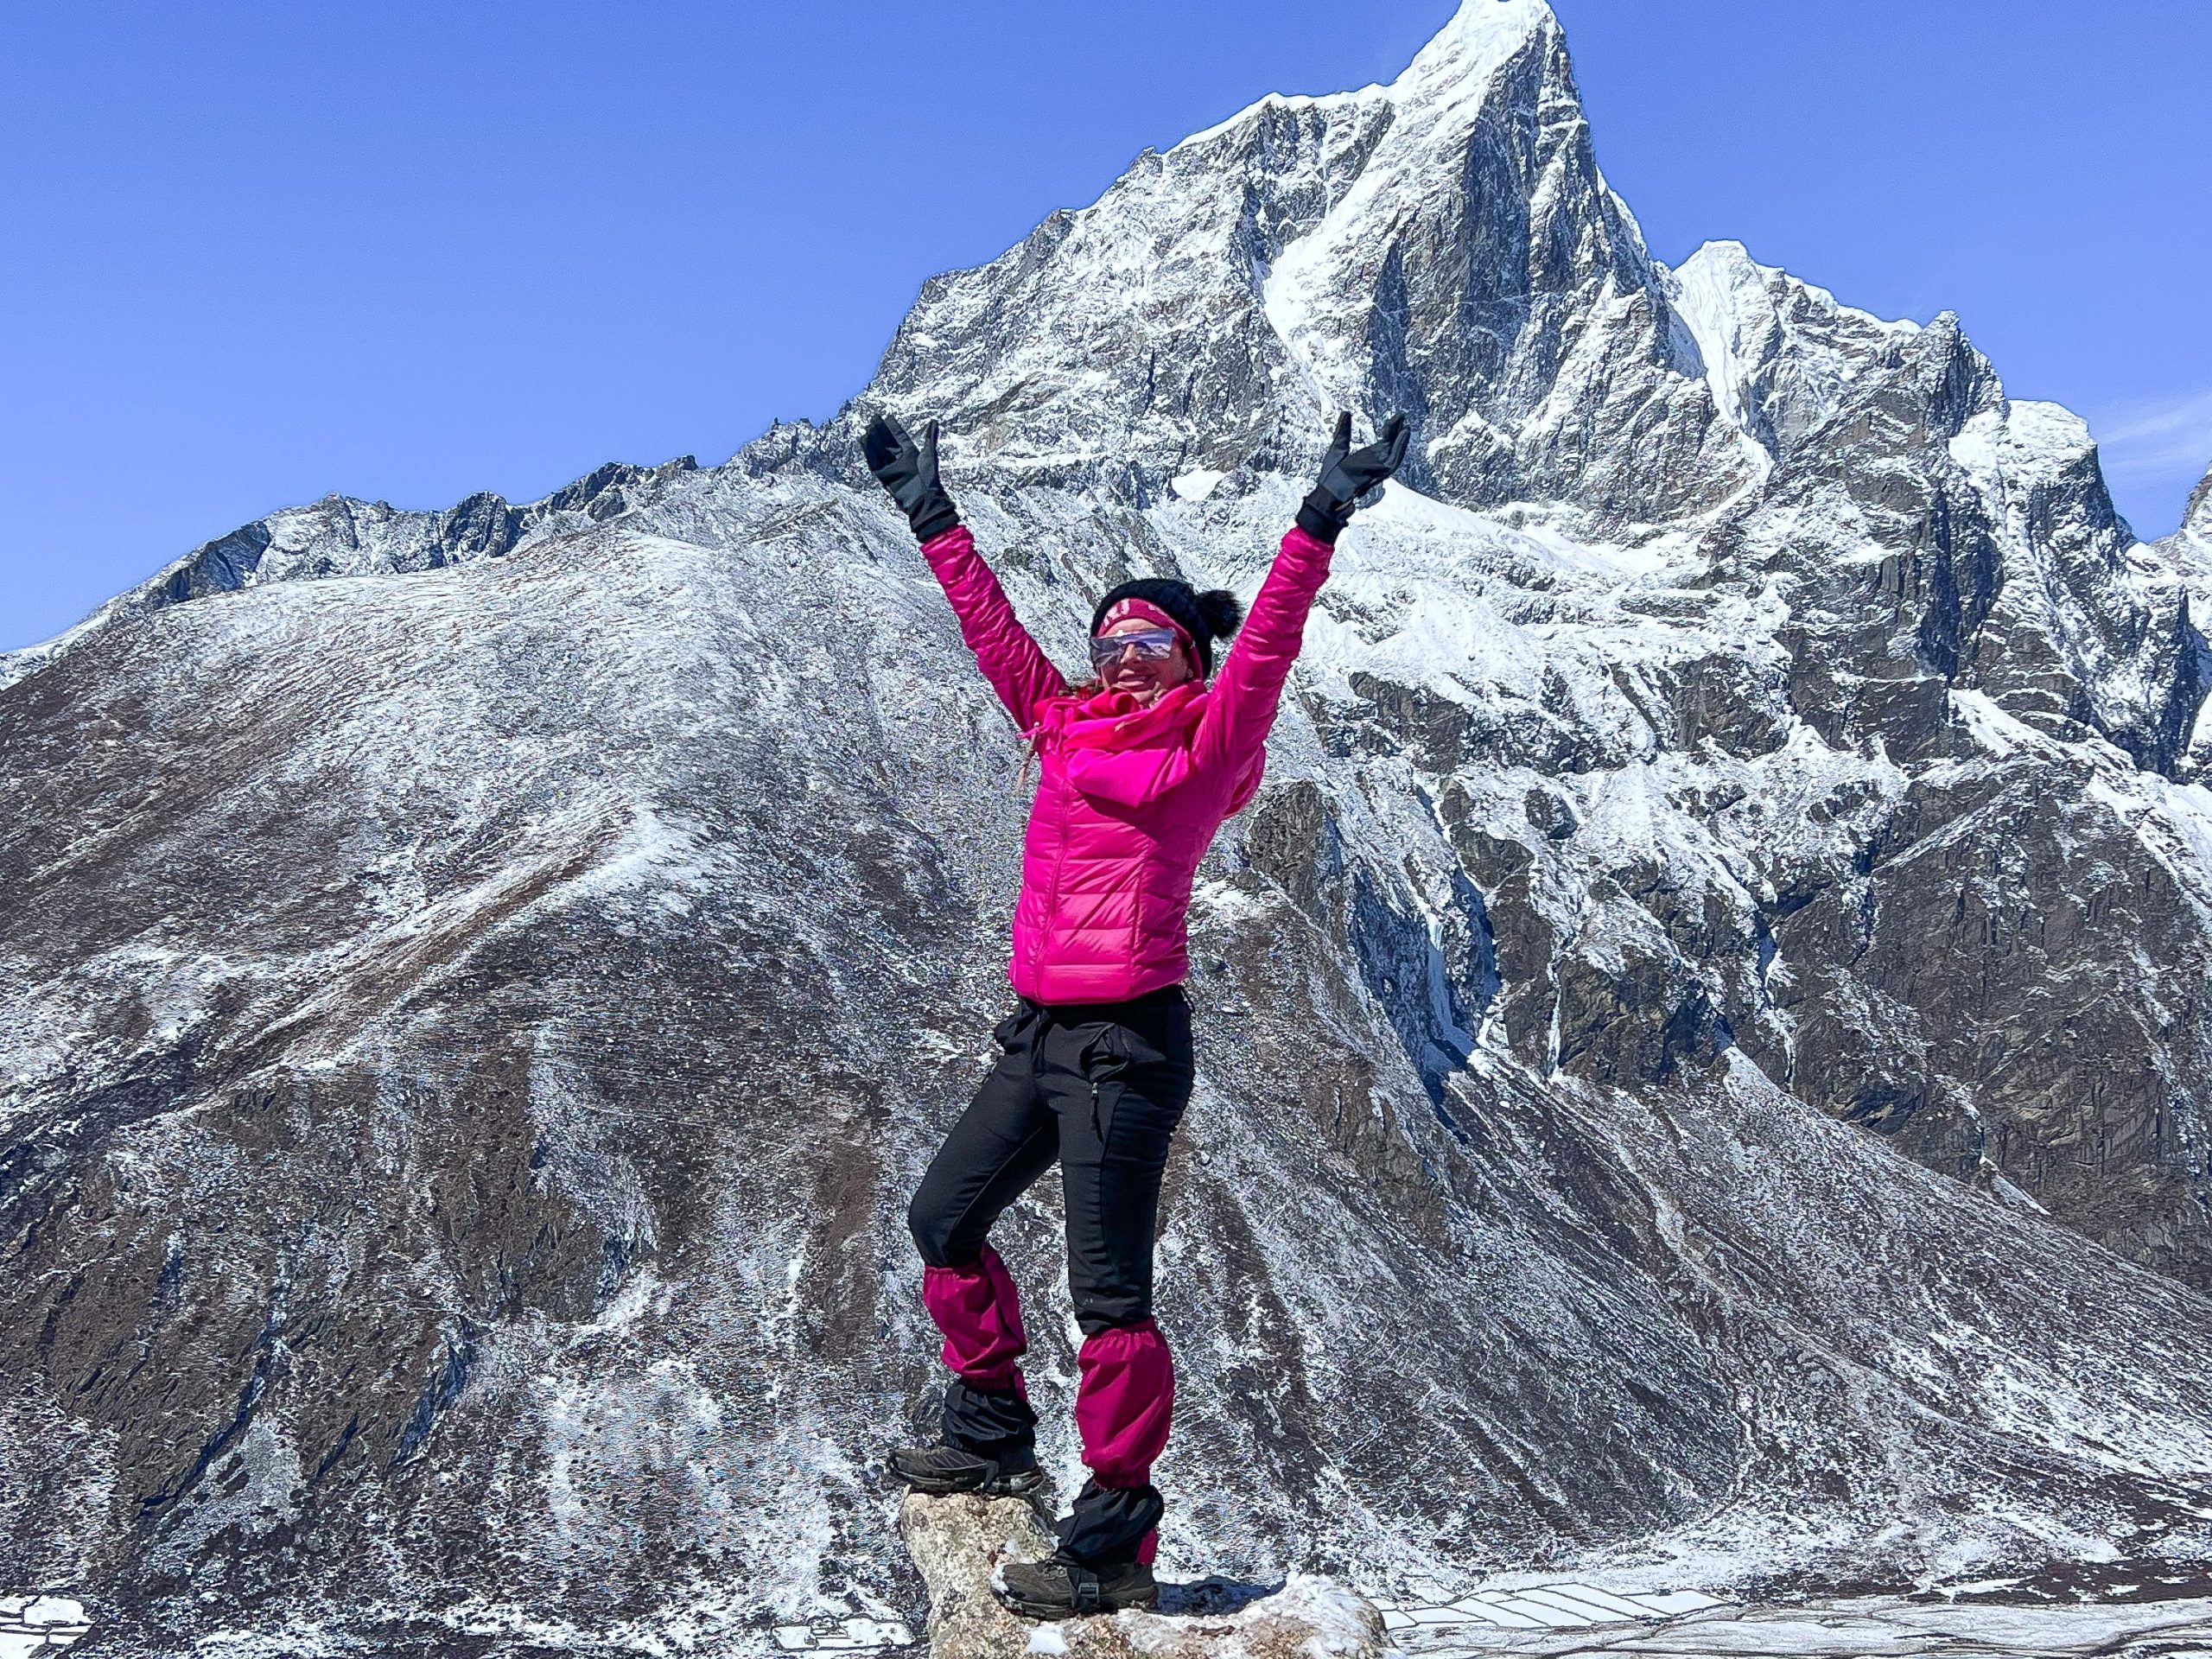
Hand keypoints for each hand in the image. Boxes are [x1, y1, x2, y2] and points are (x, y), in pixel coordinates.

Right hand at [863, 412, 960, 542]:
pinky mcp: (883, 476)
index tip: (887, 416)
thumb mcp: (930, 455)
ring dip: (873, 439)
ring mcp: (891, 467)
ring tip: (867, 427)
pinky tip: (863, 440)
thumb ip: (930, 438)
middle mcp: (900, 459)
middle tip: (874, 418)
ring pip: (879, 450)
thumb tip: (934, 421)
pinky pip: (874, 461)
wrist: (923, 498)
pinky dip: (868, 451)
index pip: (900, 437)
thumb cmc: (929, 477)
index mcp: (911, 453)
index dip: (893, 427)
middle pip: (887, 442)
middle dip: (881, 430)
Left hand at [1296, 411, 1408, 542]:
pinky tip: (1401, 436)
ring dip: (1401, 441)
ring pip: (1395, 454)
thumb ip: (1343, 431)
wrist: (1327, 495)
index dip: (1391, 430)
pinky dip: (1399, 449)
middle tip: (1402, 416)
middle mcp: (1375, 464)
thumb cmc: (1330, 477)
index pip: (1384, 443)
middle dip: (1397, 432)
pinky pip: (1392, 462)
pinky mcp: (1376, 475)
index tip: (1397, 417)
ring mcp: (1377, 470)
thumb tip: (1346, 412)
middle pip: (1391, 447)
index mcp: (1368, 458)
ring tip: (1405, 426)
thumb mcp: (1337, 448)